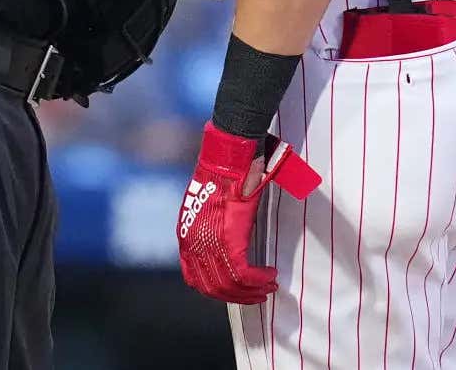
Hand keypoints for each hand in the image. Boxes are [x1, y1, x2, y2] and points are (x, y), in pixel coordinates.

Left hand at [176, 125, 276, 303]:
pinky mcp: (229, 240)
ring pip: (230, 285)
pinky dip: (259, 279)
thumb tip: (221, 243)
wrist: (227, 159)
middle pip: (214, 288)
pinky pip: (244, 274)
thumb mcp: (206, 206)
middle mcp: (194, 244)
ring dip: (252, 291)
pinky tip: (269, 274)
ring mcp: (210, 244)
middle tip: (256, 294)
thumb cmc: (221, 175)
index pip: (195, 280)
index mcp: (186, 237)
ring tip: (267, 286)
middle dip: (237, 296)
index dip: (216, 290)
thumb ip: (208, 228)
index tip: (234, 290)